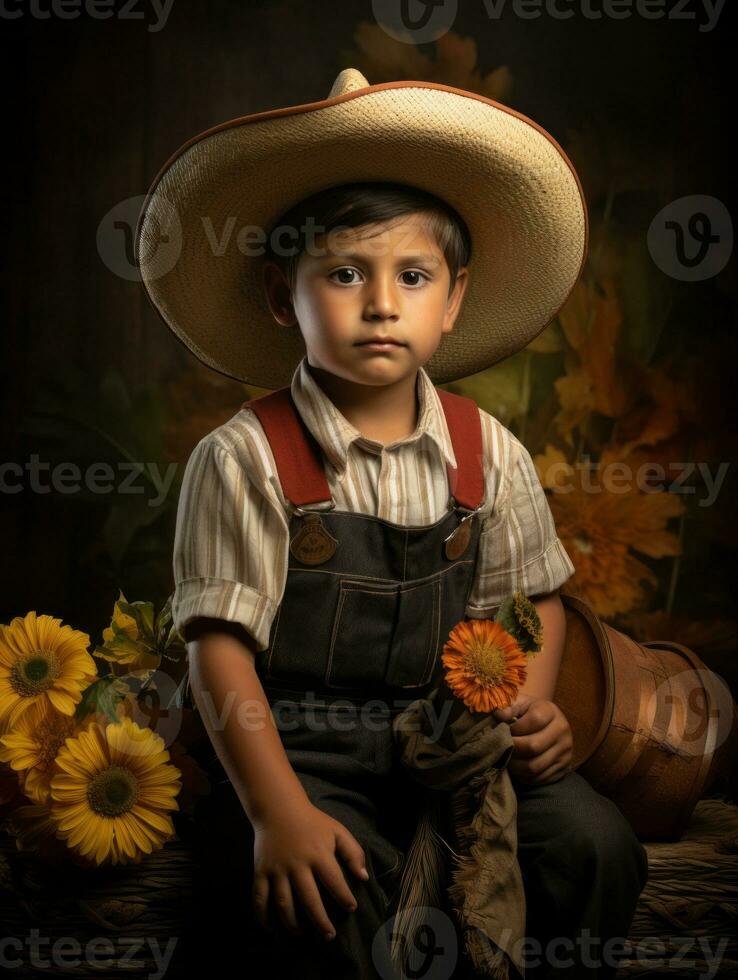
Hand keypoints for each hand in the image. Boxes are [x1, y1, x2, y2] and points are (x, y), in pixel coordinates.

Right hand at [251, 798, 368, 942]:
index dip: (344, 898)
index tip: (351, 908)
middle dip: (321, 921)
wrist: (278, 808)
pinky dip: (262, 915)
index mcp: (318, 854)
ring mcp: (277, 869)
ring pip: (284, 904)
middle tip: (329, 935)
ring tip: (301, 933)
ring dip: (293, 923)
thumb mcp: (337, 831)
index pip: (334, 882)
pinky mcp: (261, 871)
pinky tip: (271, 927)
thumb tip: (364, 877)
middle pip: (309, 900)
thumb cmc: (312, 822)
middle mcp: (297, 864)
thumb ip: (353, 852)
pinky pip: (260, 898)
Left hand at [492, 695, 572, 784]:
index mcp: (551, 711)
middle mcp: (562, 730)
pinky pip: (540, 778)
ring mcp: (565, 751)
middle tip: (502, 748)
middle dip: (513, 749)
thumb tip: (499, 714)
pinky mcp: (564, 768)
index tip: (506, 730)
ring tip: (507, 759)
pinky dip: (524, 776)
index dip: (515, 728)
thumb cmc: (527, 713)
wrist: (547, 724)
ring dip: (516, 766)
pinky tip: (517, 767)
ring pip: (535, 766)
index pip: (534, 720)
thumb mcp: (519, 703)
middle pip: (533, 746)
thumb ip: (508, 707)